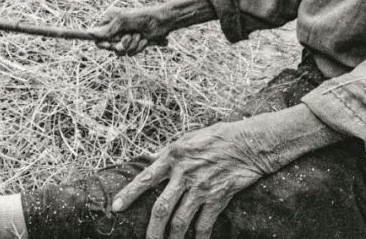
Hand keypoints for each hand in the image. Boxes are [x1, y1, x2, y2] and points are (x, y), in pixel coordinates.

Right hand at [90, 7, 170, 55]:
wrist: (163, 21)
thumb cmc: (143, 17)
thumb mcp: (123, 21)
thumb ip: (107, 29)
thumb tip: (90, 33)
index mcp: (110, 20)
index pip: (98, 36)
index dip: (102, 43)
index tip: (109, 45)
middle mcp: (116, 29)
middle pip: (109, 47)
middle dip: (121, 44)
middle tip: (129, 37)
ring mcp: (125, 37)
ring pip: (121, 51)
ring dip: (132, 45)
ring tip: (139, 35)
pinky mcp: (134, 44)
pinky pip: (130, 53)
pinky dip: (139, 48)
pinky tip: (145, 39)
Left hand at [112, 117, 284, 238]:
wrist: (249, 142)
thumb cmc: (218, 137)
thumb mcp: (188, 138)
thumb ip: (168, 153)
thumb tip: (148, 157)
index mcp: (172, 156)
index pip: (145, 178)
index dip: (129, 194)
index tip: (115, 208)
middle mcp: (184, 173)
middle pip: (161, 208)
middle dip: (152, 230)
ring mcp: (201, 187)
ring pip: (180, 221)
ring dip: (172, 238)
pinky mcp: (218, 197)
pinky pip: (204, 224)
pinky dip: (198, 237)